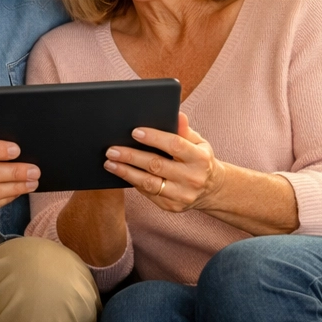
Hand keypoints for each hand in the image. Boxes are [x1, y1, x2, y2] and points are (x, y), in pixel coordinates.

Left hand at [102, 113, 225, 212]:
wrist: (211, 189)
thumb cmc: (199, 159)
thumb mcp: (198, 143)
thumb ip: (185, 130)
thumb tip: (177, 114)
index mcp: (200, 158)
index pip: (174, 145)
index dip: (154, 137)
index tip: (135, 132)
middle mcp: (192, 178)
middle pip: (156, 165)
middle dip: (131, 156)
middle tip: (112, 149)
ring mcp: (182, 195)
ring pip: (149, 183)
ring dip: (126, 172)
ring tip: (110, 163)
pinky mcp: (171, 206)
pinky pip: (148, 193)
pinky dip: (133, 182)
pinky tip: (122, 173)